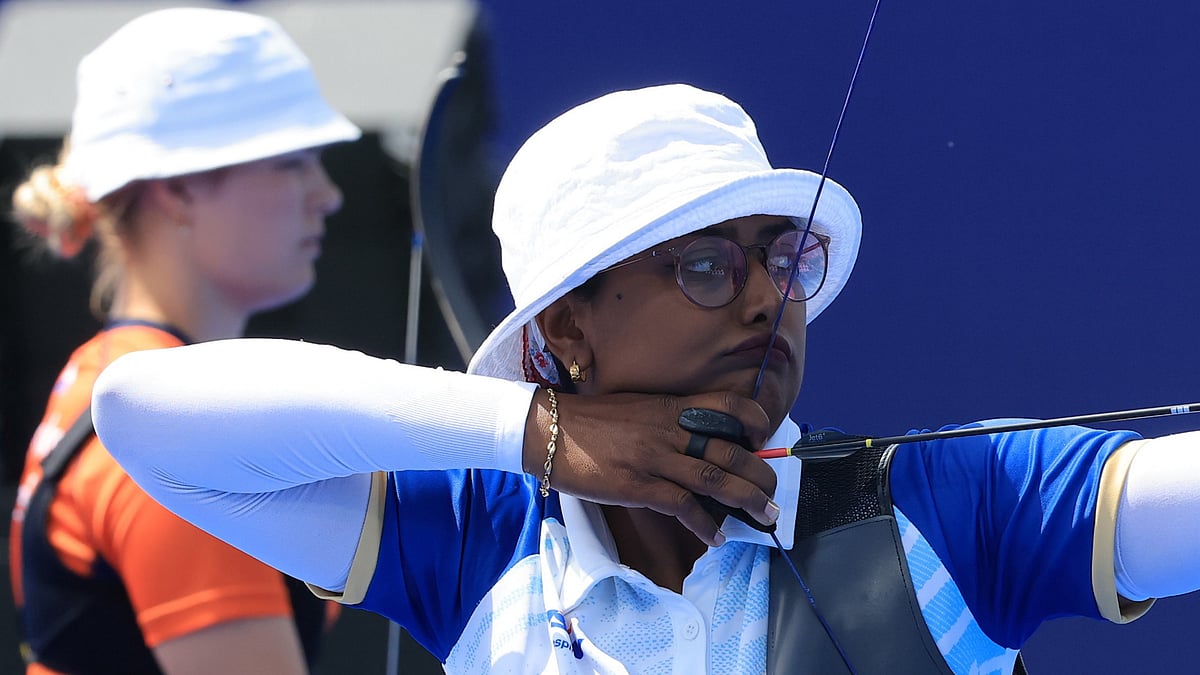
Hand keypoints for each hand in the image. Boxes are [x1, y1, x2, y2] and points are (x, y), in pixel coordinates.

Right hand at [522, 390, 776, 545]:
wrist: (549, 429)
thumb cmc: (590, 420)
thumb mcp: (637, 408)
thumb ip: (667, 419)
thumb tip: (695, 439)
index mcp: (671, 406)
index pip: (730, 405)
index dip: (755, 423)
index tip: (763, 442)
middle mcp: (670, 429)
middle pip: (732, 450)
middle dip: (761, 475)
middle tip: (774, 493)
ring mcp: (655, 457)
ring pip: (716, 480)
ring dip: (747, 501)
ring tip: (764, 515)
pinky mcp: (638, 485)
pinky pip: (683, 506)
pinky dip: (705, 525)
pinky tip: (716, 537)